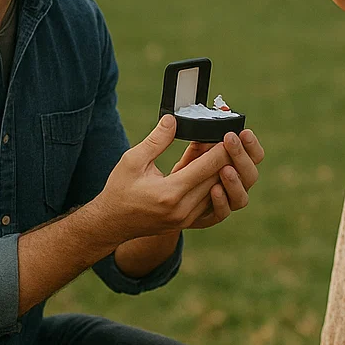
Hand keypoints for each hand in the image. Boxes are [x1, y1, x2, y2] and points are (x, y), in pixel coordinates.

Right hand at [89, 117, 253, 242]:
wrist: (112, 223)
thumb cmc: (120, 190)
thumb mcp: (133, 160)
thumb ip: (156, 140)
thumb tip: (173, 120)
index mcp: (169, 192)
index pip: (206, 167)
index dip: (221, 149)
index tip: (229, 133)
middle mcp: (182, 209)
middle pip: (217, 179)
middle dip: (227, 158)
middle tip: (232, 138)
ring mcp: (186, 218)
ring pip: (217, 192)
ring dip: (223, 172)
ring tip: (225, 151)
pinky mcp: (187, 222)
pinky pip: (210, 202)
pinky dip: (214, 184)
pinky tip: (214, 169)